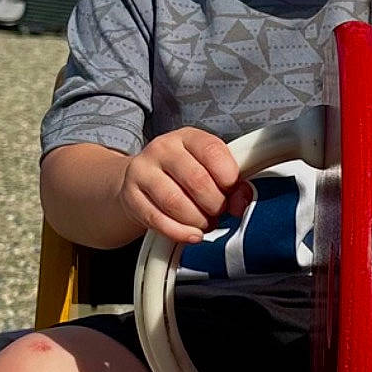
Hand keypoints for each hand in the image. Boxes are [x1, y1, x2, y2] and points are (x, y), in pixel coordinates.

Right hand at [120, 129, 253, 243]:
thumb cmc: (181, 176)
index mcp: (187, 137)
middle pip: (197, 181)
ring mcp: (142, 171)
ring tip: (204, 222)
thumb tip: (242, 201)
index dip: (229, 177)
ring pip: (176, 203)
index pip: (213, 151)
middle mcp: (162, 148)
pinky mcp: (130, 196)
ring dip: (198, 221)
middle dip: (215, 204)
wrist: (140, 181)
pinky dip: (180, 233)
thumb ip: (231, 183)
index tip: (233, 191)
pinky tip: (192, 234)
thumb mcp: (209, 170)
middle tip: (218, 212)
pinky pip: (158, 220)